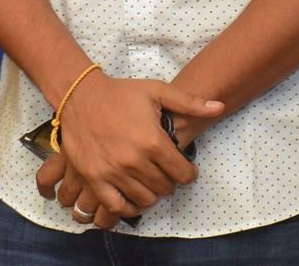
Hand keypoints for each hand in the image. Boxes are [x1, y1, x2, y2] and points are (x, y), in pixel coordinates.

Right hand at [33, 73, 221, 228]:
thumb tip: (219, 107)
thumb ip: (189, 102)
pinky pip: (116, 205)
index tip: (184, 169)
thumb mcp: (156, 91)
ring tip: (149, 182)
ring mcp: (112, 172)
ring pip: (145, 199)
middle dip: (169, 181)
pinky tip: (132, 197)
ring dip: (151, 193)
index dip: (188, 173)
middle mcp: (134, 160)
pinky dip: (128, 207)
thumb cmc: (120, 93)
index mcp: (152, 141)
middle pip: (165, 188)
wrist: (79, 95)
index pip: (183, 174)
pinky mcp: (94, 178)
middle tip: (165, 172)